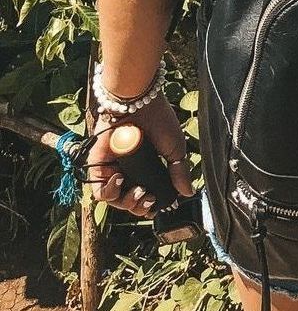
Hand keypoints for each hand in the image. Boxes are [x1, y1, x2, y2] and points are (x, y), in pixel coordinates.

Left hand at [87, 94, 194, 217]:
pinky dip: (110, 192)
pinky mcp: (97, 166)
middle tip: (149, 200)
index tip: (157, 205)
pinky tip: (120, 179)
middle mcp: (129, 170)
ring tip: (138, 192)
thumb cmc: (159, 120)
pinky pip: (99, 190)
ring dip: (126, 203)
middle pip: (129, 202)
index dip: (150, 205)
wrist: (139, 103)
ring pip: (114, 200)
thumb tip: (188, 193)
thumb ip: (179, 172)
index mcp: (146, 167)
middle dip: (139, 207)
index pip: (145, 195)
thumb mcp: (175, 149)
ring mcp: (113, 169)